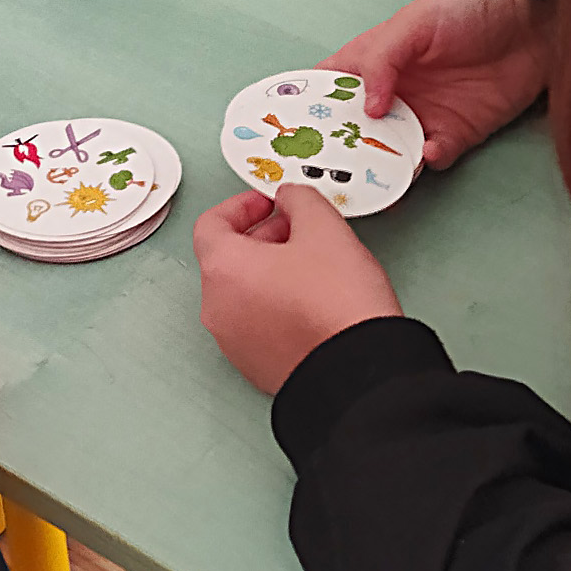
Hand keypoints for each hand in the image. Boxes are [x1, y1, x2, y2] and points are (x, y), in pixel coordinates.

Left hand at [194, 188, 399, 399]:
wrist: (359, 372)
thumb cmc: (338, 306)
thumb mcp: (325, 229)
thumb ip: (300, 200)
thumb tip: (290, 198)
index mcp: (224, 270)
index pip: (211, 224)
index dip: (241, 206)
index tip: (266, 202)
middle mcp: (218, 307)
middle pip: (226, 259)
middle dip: (261, 237)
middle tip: (295, 228)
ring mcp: (233, 341)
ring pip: (241, 292)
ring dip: (268, 271)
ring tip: (311, 266)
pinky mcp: (254, 365)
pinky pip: (255, 323)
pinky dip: (273, 304)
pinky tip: (311, 302)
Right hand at [329, 0, 549, 167]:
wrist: (535, 24)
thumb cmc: (469, 11)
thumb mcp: (415, 21)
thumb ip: (383, 59)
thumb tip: (365, 107)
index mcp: (371, 62)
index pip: (329, 89)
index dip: (308, 109)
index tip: (291, 131)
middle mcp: (391, 95)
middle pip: (353, 130)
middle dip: (339, 150)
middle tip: (327, 168)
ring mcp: (421, 118)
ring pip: (388, 153)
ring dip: (380, 165)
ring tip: (373, 175)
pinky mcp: (455, 136)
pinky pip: (432, 160)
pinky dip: (425, 164)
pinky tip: (426, 155)